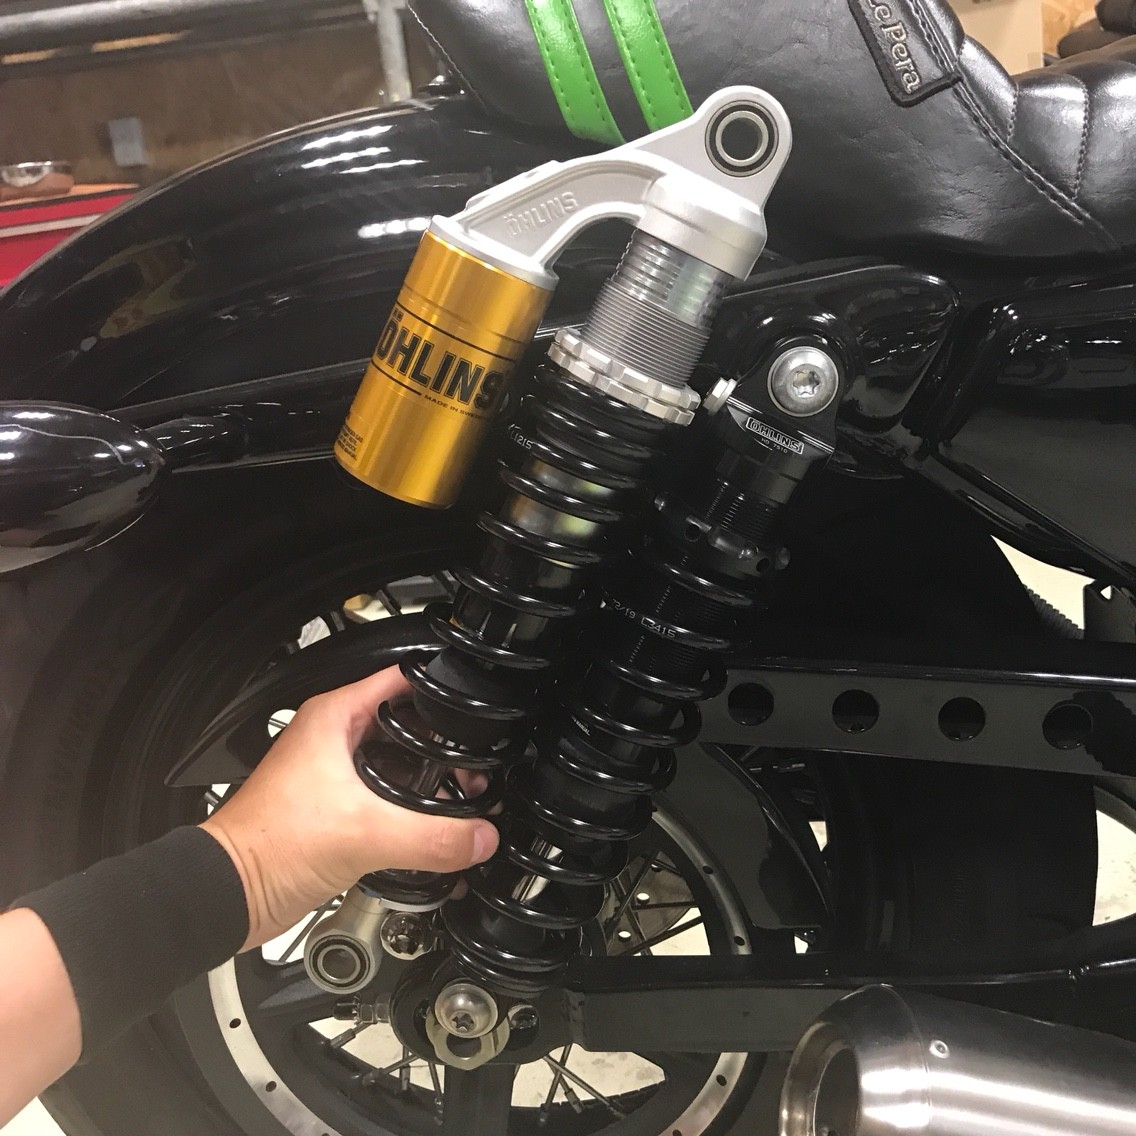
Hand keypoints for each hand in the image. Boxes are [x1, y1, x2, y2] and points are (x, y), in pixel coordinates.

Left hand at [201, 667, 498, 949]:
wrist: (231, 893)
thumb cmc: (267, 845)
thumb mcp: (363, 833)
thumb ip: (432, 836)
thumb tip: (480, 836)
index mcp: (334, 718)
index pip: (403, 681)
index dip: (443, 691)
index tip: (474, 711)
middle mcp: (334, 738)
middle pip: (407, 727)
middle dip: (444, 748)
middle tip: (473, 769)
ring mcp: (334, 774)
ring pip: (397, 765)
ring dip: (429, 782)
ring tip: (461, 798)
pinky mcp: (335, 810)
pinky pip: (386, 800)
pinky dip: (411, 811)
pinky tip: (432, 831)